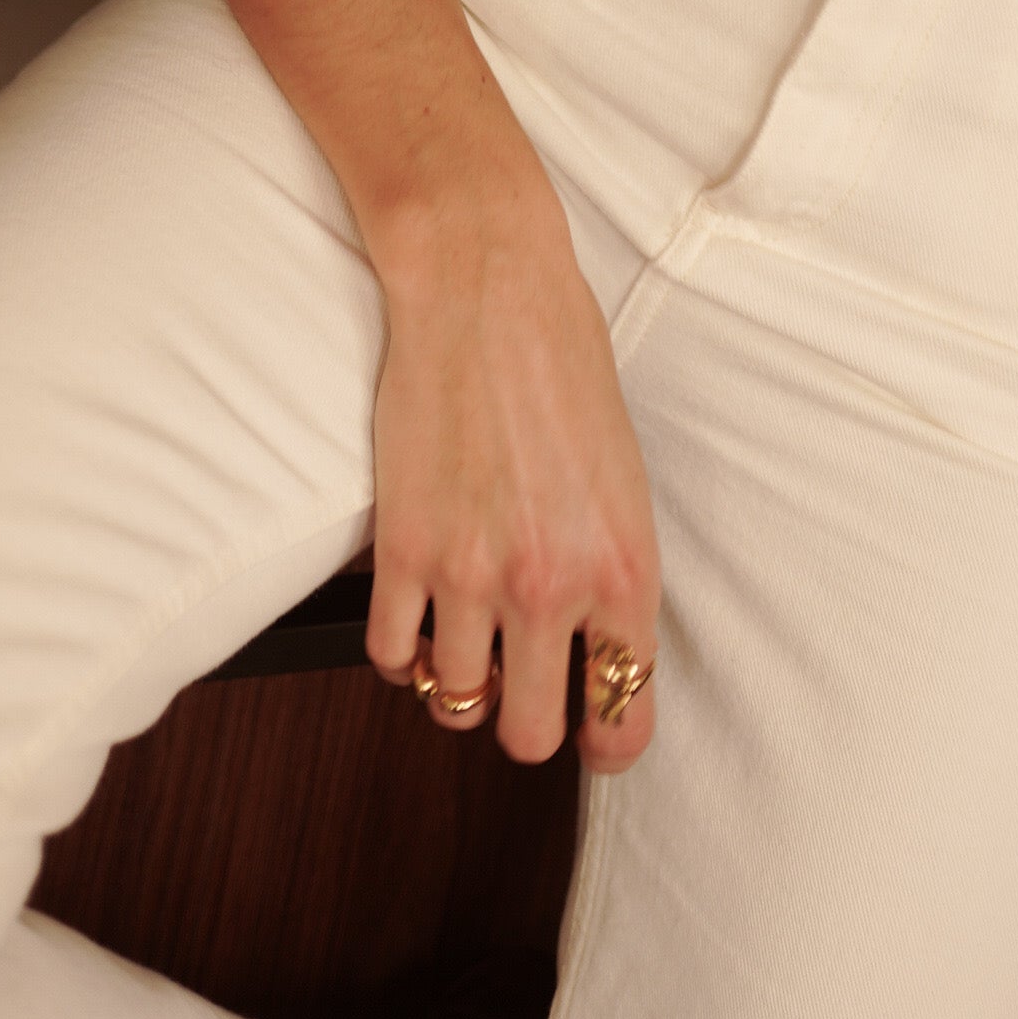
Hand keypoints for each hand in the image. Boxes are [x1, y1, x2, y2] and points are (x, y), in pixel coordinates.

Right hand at [209, 0, 659, 771]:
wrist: (486, 280)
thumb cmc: (561, 356)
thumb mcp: (622, 473)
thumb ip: (611, 566)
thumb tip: (597, 639)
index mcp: (625, 567)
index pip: (625, 720)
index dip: (606, 738)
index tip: (590, 727)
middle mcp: (553, 586)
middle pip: (533, 737)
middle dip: (526, 716)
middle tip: (519, 678)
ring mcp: (472, 575)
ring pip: (457, 705)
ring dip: (458, 676)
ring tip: (463, 627)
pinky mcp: (404, 550)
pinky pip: (392, 656)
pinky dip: (401, 643)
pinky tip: (415, 603)